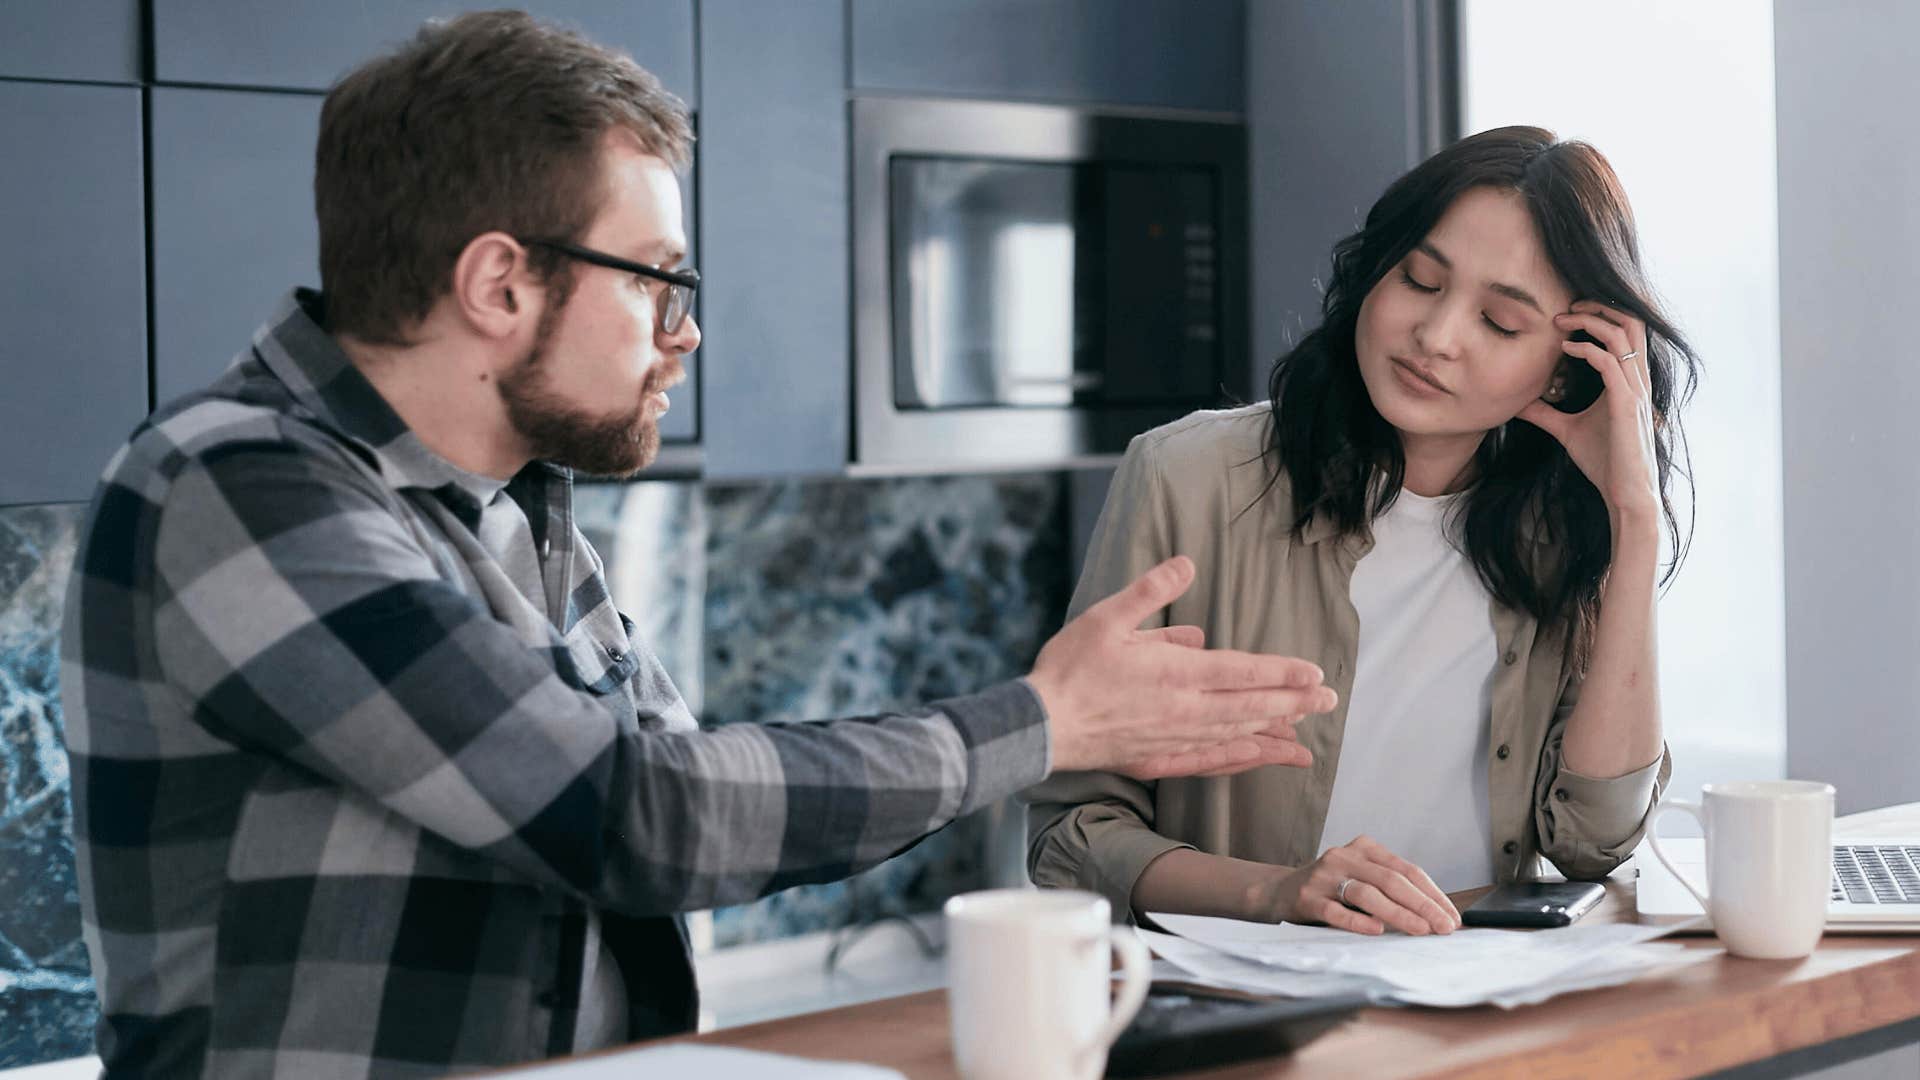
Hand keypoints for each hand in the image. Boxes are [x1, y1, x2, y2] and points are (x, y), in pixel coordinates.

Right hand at [1027, 556, 1337, 779]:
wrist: (1040, 725)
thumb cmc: (1069, 668)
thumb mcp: (1106, 616)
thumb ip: (1151, 591)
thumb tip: (1187, 564)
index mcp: (1175, 673)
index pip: (1242, 672)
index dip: (1281, 672)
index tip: (1314, 673)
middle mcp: (1183, 710)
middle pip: (1250, 708)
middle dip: (1294, 703)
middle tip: (1329, 701)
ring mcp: (1173, 739)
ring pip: (1236, 737)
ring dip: (1274, 733)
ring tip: (1304, 731)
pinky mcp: (1158, 759)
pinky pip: (1210, 763)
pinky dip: (1240, 761)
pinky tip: (1256, 758)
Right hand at [1261, 835, 1459, 935]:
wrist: (1279, 891)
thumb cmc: (1331, 889)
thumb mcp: (1361, 878)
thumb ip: (1390, 890)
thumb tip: (1435, 916)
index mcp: (1365, 848)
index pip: (1407, 870)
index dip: (1432, 894)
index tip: (1451, 917)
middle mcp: (1345, 856)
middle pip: (1391, 880)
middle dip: (1422, 905)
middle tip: (1443, 927)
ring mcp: (1323, 876)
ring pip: (1367, 894)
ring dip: (1398, 914)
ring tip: (1420, 930)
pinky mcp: (1306, 897)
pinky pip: (1335, 911)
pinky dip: (1358, 921)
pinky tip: (1376, 931)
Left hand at [1516, 301, 1660, 523]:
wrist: (1625, 494)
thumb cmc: (1604, 462)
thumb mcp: (1567, 431)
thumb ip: (1546, 414)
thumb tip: (1518, 404)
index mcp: (1629, 380)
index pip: (1627, 330)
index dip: (1602, 313)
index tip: (1568, 312)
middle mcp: (1637, 379)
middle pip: (1632, 321)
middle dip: (1600, 306)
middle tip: (1567, 305)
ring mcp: (1634, 390)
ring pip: (1623, 335)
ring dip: (1590, 321)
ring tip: (1562, 320)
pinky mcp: (1626, 404)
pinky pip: (1609, 363)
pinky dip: (1587, 349)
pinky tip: (1565, 350)